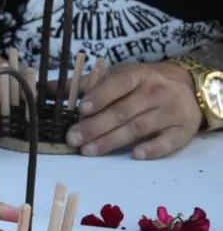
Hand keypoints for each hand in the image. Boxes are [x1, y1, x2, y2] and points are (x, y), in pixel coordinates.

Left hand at [67, 61, 200, 158]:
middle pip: (123, 110)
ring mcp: (171, 110)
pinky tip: (135, 155)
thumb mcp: (117, 77)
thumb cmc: (142, 83)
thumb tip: (42, 89)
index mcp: (137, 75)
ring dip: (112, 140)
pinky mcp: (183, 129)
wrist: (189, 86)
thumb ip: (82, 84)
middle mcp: (156, 91)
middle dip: (96, 126)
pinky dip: (153, 149)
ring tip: (88, 150)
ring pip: (139, 127)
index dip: (100, 96)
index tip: (81, 109)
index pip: (118, 84)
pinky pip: (169, 141)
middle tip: (73, 138)